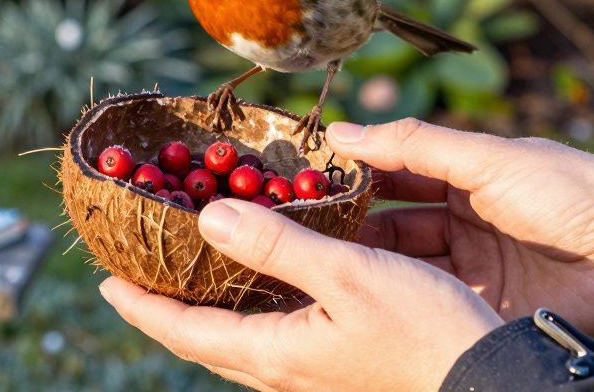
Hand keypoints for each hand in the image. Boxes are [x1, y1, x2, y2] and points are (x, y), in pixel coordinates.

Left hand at [99, 198, 502, 391]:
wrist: (490, 376)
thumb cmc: (425, 329)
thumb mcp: (348, 275)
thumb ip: (277, 246)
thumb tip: (210, 218)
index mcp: (276, 353)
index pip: (185, 333)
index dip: (141, 308)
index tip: (104, 282)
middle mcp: (286, 369)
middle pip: (205, 341)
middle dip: (165, 310)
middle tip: (137, 274)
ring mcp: (313, 370)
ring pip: (239, 339)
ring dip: (205, 308)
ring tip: (189, 272)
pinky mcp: (339, 361)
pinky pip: (274, 334)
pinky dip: (250, 306)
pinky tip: (265, 280)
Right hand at [330, 119, 593, 345]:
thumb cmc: (576, 192)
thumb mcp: (490, 159)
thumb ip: (414, 145)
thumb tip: (344, 132)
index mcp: (467, 173)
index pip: (396, 169)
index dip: (353, 170)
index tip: (304, 173)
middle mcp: (463, 218)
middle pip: (391, 220)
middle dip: (348, 219)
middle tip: (295, 220)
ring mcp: (470, 265)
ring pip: (402, 262)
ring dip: (364, 258)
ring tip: (312, 253)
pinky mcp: (480, 306)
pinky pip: (427, 299)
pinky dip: (394, 295)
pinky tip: (354, 289)